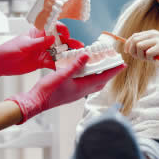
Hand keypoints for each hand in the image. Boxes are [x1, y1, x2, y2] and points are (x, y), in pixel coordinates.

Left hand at [0, 22, 83, 77]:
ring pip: (59, 51)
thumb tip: (52, 38)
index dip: (62, 30)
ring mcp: (43, 51)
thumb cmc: (8, 50)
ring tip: (78, 56)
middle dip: (70, 42)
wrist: (0, 63)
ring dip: (68, 54)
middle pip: (59, 40)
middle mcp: (42, 41)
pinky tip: (67, 67)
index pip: (53, 27)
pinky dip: (60, 64)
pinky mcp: (42, 62)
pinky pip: (54, 62)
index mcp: (38, 32)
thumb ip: (39, 42)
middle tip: (79, 46)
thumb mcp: (24, 45)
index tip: (67, 35)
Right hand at [7, 54, 125, 123]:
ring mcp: (76, 92)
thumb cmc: (48, 91)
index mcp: (82, 88)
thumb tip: (87, 56)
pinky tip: (84, 69)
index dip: (113, 71)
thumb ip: (75, 66)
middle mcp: (81, 91)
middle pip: (100, 81)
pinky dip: (89, 75)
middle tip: (115, 63)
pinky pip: (85, 82)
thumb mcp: (62, 75)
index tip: (123, 64)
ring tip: (102, 64)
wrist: (36, 102)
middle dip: (109, 72)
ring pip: (93, 82)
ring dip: (99, 74)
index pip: (102, 78)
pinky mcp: (70, 91)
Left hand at [124, 29, 158, 61]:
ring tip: (149, 59)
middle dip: (134, 51)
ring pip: (139, 46)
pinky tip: (155, 59)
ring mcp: (157, 39)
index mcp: (150, 33)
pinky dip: (149, 58)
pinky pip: (148, 53)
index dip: (128, 45)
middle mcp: (153, 34)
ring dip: (141, 56)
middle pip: (134, 41)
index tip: (127, 52)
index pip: (134, 36)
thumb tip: (129, 49)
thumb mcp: (155, 46)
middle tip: (141, 58)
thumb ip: (144, 45)